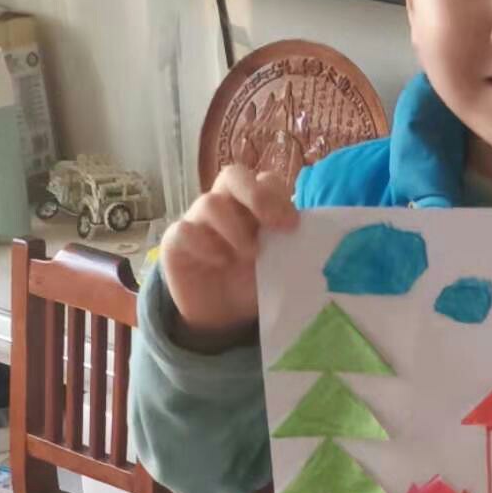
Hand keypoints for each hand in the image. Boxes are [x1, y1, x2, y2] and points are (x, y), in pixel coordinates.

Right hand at [160, 164, 296, 342]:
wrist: (221, 317)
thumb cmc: (251, 284)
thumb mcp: (278, 267)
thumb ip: (290, 248)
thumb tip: (315, 242)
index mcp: (252, 206)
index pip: (265, 181)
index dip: (278, 196)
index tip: (292, 224)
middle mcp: (225, 206)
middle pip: (233, 175)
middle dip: (255, 194)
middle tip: (272, 223)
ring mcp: (198, 221)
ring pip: (209, 203)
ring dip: (233, 228)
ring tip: (249, 255)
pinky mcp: (176, 242)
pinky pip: (184, 231)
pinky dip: (204, 244)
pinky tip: (218, 262)